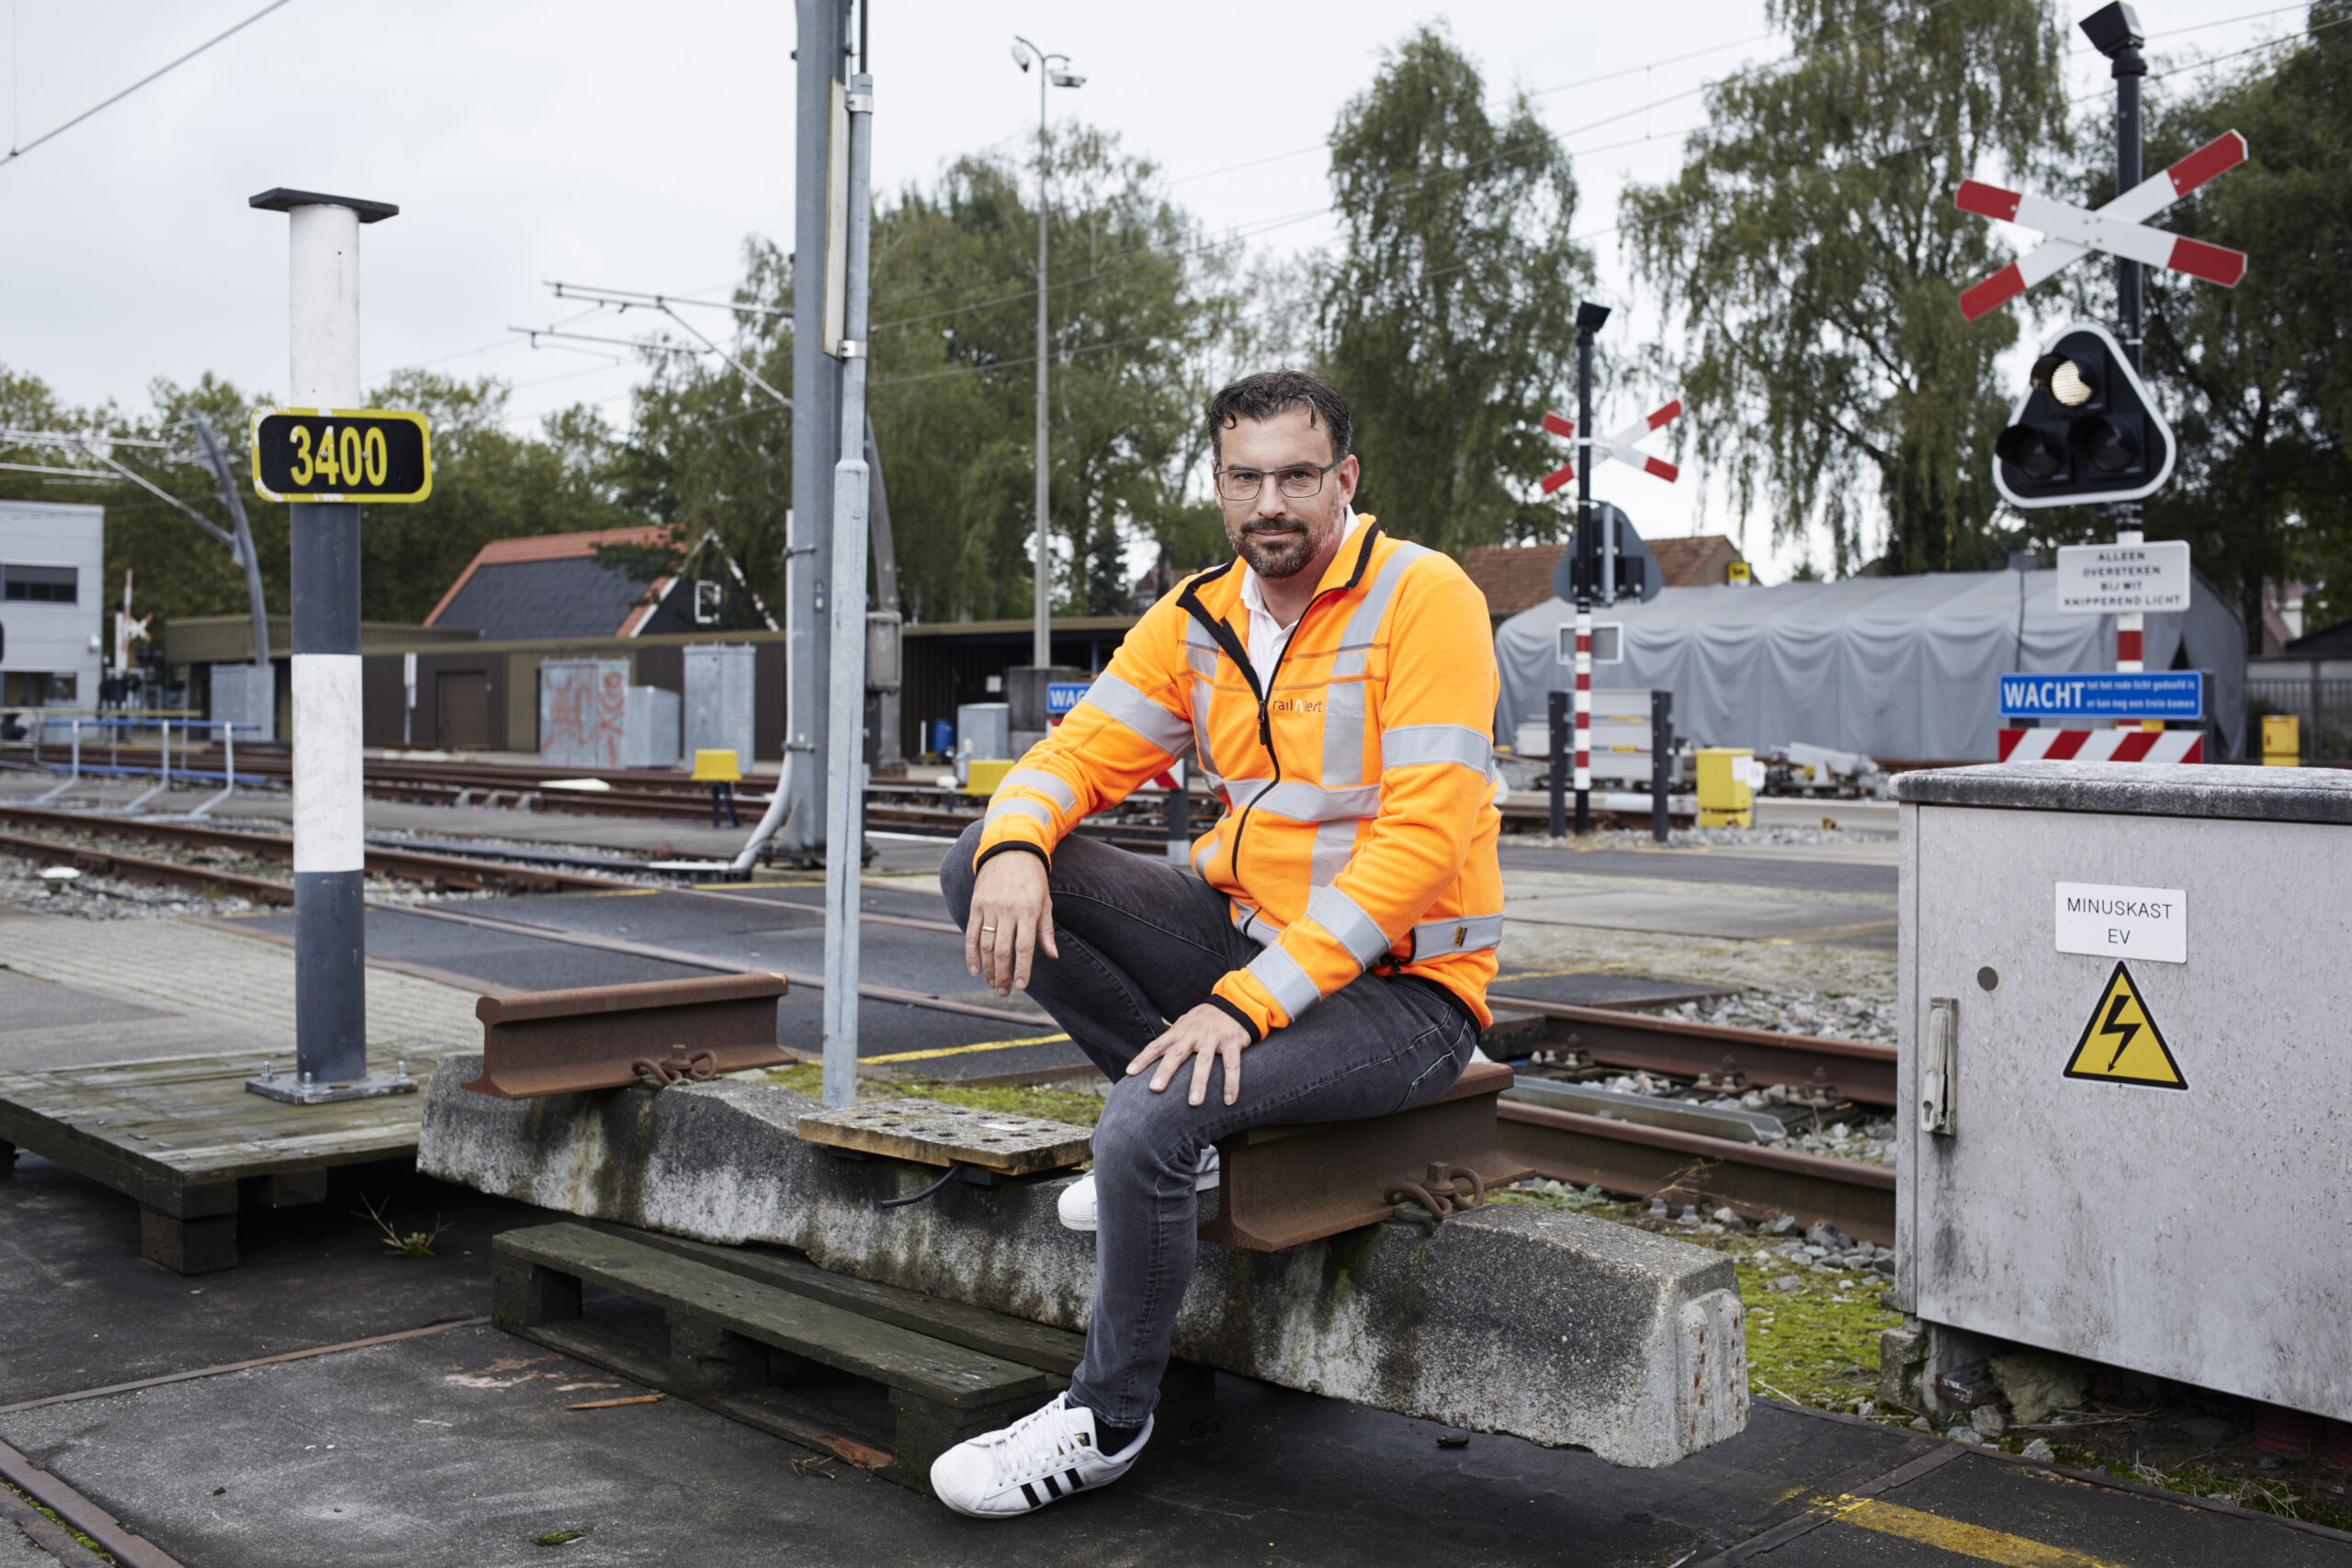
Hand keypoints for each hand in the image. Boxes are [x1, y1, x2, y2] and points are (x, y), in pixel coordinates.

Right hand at [965, 851, 1057, 996]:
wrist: (1009, 850)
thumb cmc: (1032, 878)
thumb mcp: (1045, 901)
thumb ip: (1046, 930)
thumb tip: (1052, 956)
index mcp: (1029, 910)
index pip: (1024, 947)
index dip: (1022, 969)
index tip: (1021, 986)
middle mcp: (1008, 910)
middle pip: (1003, 950)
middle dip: (1003, 974)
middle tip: (1003, 992)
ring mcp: (989, 908)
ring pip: (987, 945)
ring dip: (988, 968)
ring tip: (992, 984)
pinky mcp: (976, 905)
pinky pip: (971, 933)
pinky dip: (971, 953)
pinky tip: (975, 970)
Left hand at [1128, 1003, 1252, 1106]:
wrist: (1233, 1004)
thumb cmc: (1203, 1022)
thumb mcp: (1184, 1026)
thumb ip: (1170, 1042)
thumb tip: (1148, 1061)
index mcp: (1178, 1032)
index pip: (1157, 1045)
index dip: (1143, 1058)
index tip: (1130, 1073)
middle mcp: (1193, 1034)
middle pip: (1177, 1054)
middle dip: (1165, 1071)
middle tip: (1155, 1089)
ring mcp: (1213, 1038)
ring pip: (1204, 1062)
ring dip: (1199, 1083)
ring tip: (1194, 1103)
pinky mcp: (1232, 1042)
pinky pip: (1231, 1065)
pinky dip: (1231, 1083)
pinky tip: (1229, 1100)